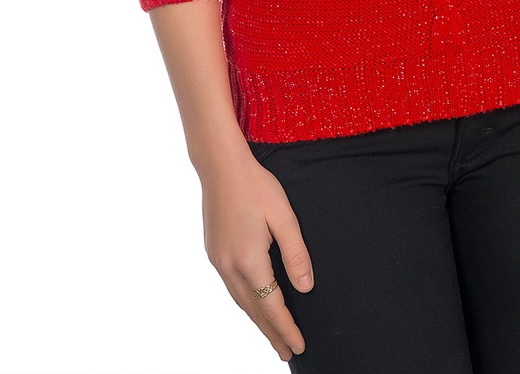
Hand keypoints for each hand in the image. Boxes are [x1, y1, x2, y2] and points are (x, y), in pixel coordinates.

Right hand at [200, 150, 313, 360]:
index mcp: (249, 261)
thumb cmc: (256, 186)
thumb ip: (296, 254)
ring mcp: (218, 260)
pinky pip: (232, 288)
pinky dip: (245, 303)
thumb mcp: (284, 216)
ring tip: (273, 335)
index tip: (298, 347)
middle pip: (253, 311)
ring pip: (240, 301)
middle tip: (287, 352)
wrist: (220, 166)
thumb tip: (305, 289)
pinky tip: (253, 303)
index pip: (272, 306)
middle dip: (272, 333)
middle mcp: (229, 267)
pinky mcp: (214, 251)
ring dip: (257, 321)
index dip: (286, 328)